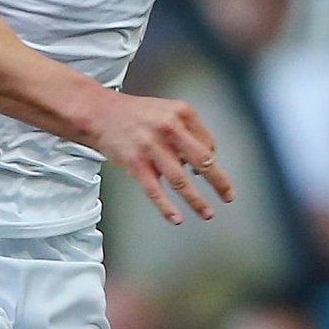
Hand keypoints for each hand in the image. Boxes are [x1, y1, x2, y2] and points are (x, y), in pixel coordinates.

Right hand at [80, 91, 232, 223]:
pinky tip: (176, 218)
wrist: (99, 112)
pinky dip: (166, 207)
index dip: (211, 159)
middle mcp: (169, 128)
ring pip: (180, 180)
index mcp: (182, 113)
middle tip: (228, 197)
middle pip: (202, 160)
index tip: (208, 171)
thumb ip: (188, 131)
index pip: (208, 143)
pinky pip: (154, 190)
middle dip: (219, 182)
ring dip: (196, 200)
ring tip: (207, 213)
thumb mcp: (168, 110)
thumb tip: (205, 159)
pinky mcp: (135, 163)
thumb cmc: (137, 115)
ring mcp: (151, 147)